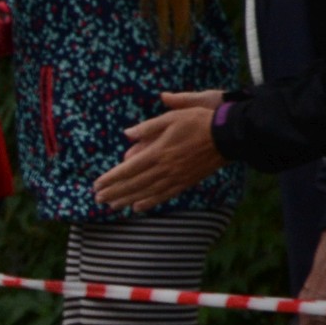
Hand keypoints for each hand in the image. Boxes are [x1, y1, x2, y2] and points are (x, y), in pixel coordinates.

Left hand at [93, 91, 226, 210]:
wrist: (228, 135)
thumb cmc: (199, 122)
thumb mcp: (172, 117)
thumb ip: (148, 127)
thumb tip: (126, 134)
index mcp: (158, 151)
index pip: (128, 169)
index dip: (111, 178)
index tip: (96, 184)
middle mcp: (164, 168)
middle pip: (134, 184)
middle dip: (114, 192)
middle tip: (98, 199)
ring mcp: (175, 177)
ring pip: (146, 192)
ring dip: (127, 200)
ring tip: (111, 206)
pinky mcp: (186, 182)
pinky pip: (164, 195)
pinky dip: (149, 202)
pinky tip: (137, 207)